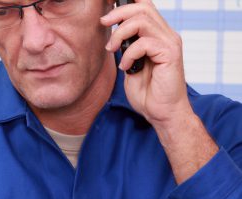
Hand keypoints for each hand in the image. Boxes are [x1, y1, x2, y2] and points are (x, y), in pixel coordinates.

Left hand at [100, 0, 191, 128]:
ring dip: (120, 33)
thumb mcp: (131, 65)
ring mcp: (170, 43)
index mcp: (158, 35)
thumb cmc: (148, 93)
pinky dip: (129, 54)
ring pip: (142, 20)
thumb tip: (114, 37)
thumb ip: (127, 49)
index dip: (126, 4)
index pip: (145, 6)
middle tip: (103, 23)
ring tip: (112, 50)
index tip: (107, 12)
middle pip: (143, 7)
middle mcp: (166, 35)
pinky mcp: (170, 54)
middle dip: (118, 13)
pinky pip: (144, 43)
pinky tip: (126, 67)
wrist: (162, 113)